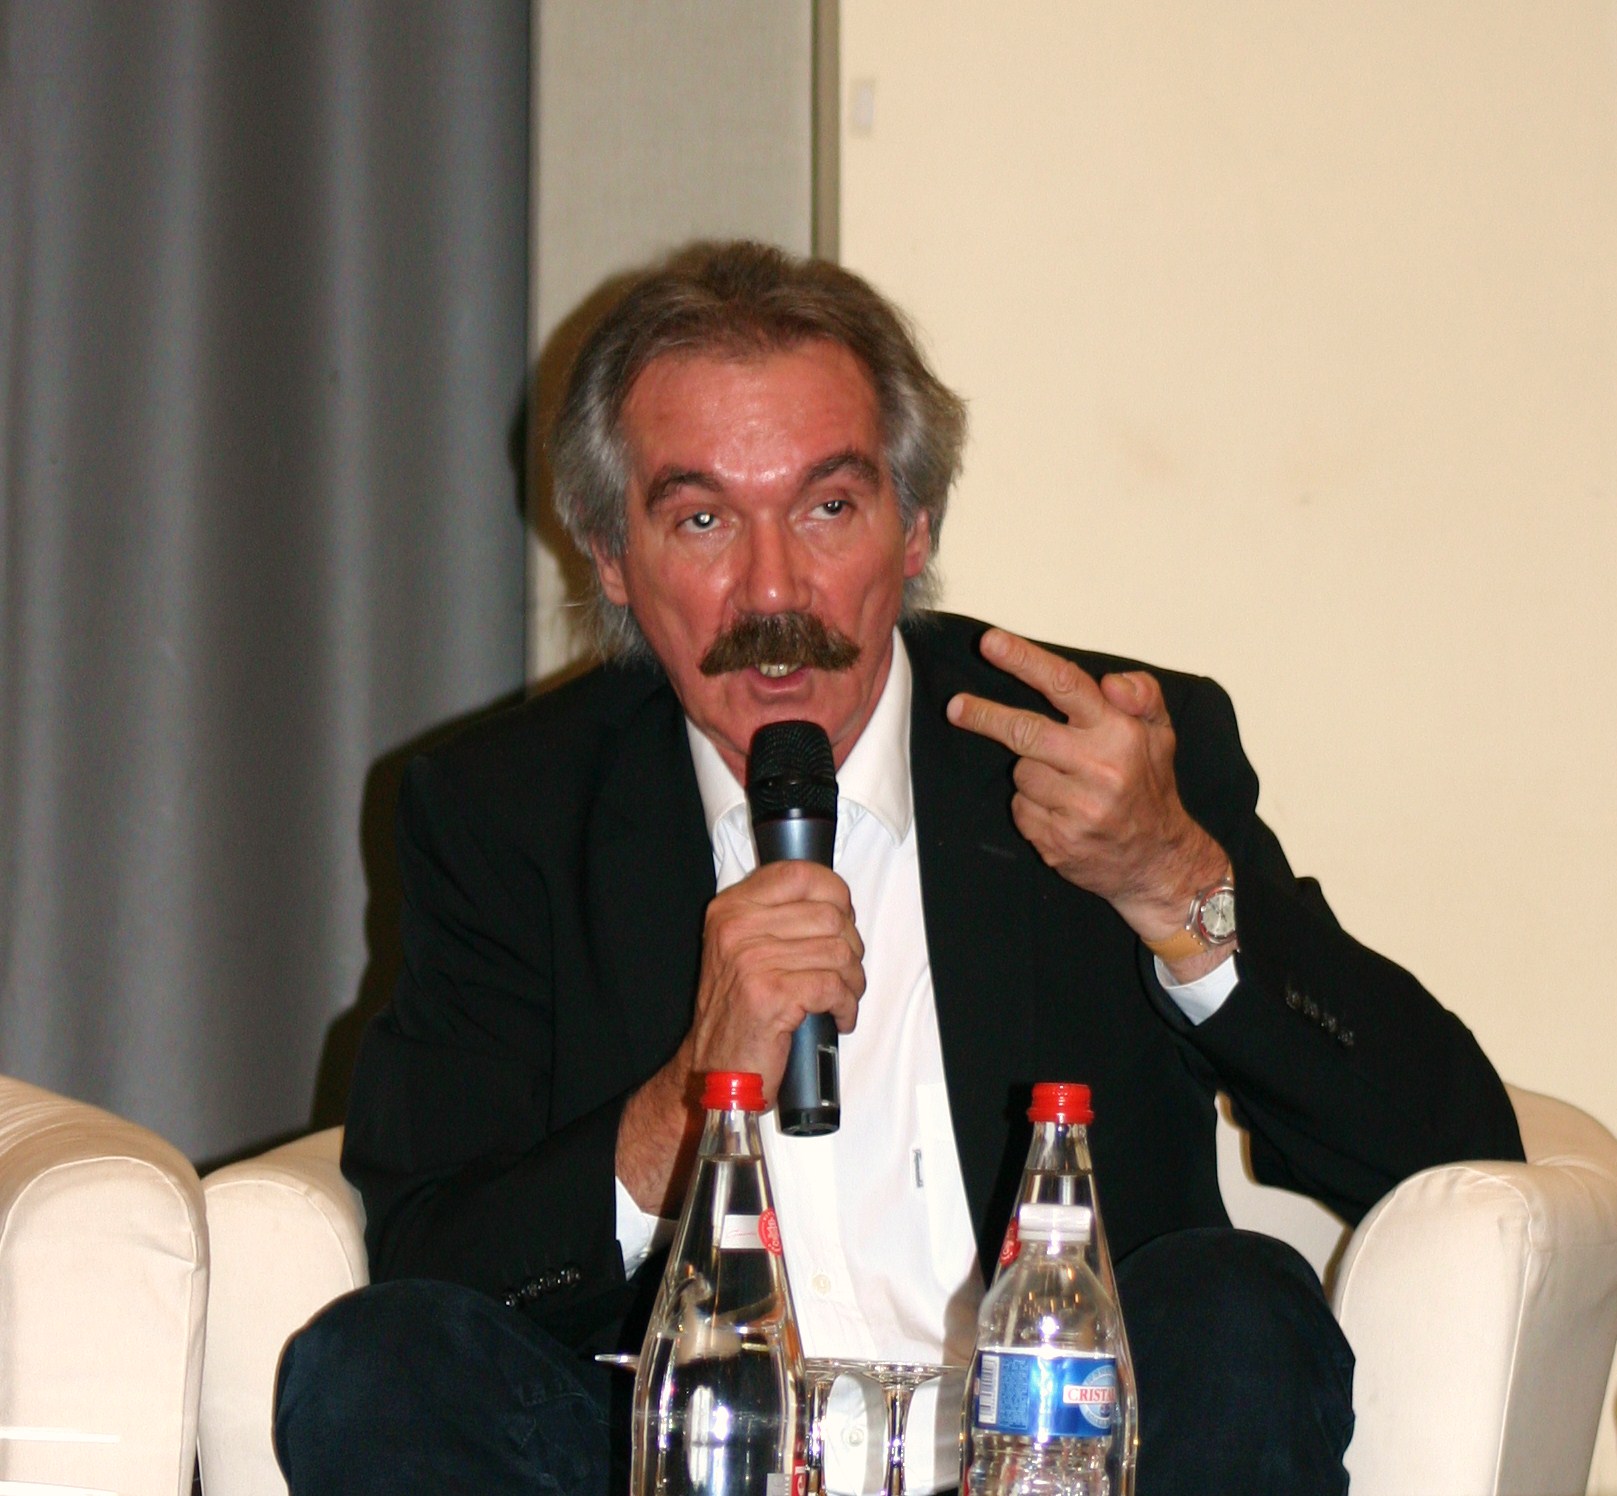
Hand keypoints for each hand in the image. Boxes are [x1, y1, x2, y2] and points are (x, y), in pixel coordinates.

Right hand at [686, 859, 864, 1094]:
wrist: (717, 1066)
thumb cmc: (738, 1010)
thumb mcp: (742, 948)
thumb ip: (778, 917)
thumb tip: (836, 904)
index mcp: (731, 909)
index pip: (800, 873)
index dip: (835, 893)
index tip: (843, 918)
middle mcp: (736, 928)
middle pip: (829, 915)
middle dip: (851, 946)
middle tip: (845, 971)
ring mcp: (752, 961)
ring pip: (838, 952)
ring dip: (852, 980)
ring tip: (843, 997)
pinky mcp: (771, 995)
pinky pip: (834, 987)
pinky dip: (846, 1006)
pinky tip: (838, 1016)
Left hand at [945, 628, 1229, 962]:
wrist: (1158, 862)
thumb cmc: (1150, 786)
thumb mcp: (1161, 733)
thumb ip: (1142, 693)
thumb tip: (1111, 682)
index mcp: (1120, 734)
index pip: (1065, 685)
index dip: (1023, 660)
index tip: (991, 643)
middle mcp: (1099, 769)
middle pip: (1024, 731)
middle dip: (984, 716)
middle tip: (957, 706)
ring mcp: (1077, 809)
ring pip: (1022, 772)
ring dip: (1031, 770)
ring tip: (1062, 782)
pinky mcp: (1057, 842)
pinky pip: (1021, 809)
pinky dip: (1031, 806)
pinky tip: (1058, 811)